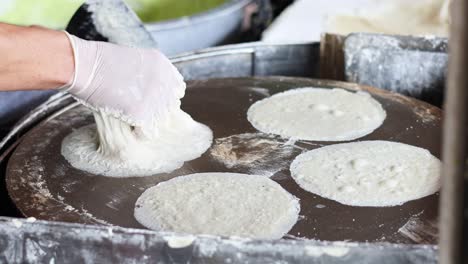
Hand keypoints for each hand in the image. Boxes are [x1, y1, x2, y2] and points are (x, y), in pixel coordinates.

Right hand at [64, 33, 185, 129]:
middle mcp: (164, 82)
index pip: (176, 91)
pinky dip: (138, 132)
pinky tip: (127, 123)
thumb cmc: (101, 63)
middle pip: (170, 109)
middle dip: (156, 112)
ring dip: (147, 122)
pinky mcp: (143, 113)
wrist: (84, 65)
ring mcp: (155, 98)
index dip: (163, 99)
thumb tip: (157, 94)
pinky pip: (148, 132)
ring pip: (160, 122)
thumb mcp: (135, 60)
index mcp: (163, 66)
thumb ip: (150, 76)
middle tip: (136, 109)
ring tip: (129, 114)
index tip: (149, 100)